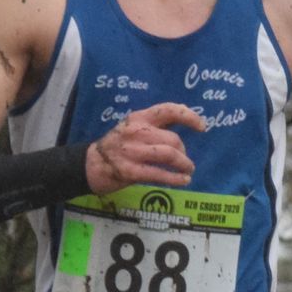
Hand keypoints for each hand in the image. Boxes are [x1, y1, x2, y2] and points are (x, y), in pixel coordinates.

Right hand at [85, 103, 204, 193]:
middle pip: (173, 139)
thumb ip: (155, 124)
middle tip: (185, 160)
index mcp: (139, 118)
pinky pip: (159, 174)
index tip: (202, 127)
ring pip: (169, 155)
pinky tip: (183, 181)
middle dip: (184, 152)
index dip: (189, 116)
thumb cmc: (117, 145)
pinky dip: (175, 178)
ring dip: (184, 164)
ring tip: (188, 170)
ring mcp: (132, 151)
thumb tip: (184, 119)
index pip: (168, 110)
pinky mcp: (130, 171)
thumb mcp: (132, 127)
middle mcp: (136, 131)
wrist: (90, 164)